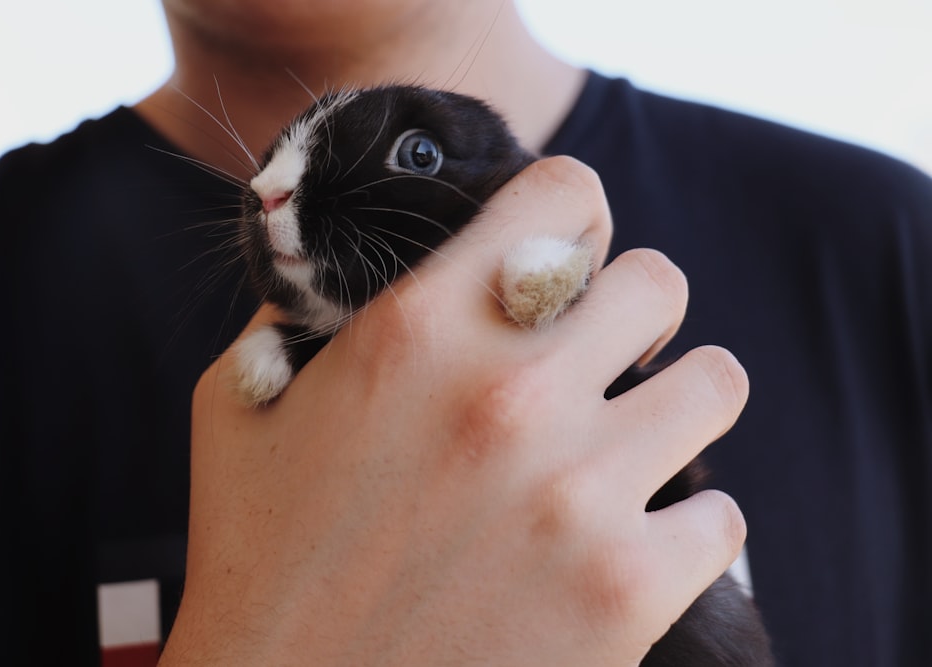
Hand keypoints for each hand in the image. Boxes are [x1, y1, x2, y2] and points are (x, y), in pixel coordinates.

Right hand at [159, 157, 748, 665]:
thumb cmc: (257, 567)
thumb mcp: (239, 409)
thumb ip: (292, 317)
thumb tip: (337, 278)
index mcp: (417, 331)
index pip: (563, 195)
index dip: (572, 217)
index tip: (567, 258)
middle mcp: (508, 392)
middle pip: (659, 281)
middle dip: (633, 314)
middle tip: (601, 360)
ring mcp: (578, 492)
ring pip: (717, 383)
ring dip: (677, 406)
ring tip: (628, 444)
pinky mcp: (629, 589)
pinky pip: (722, 516)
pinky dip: (686, 526)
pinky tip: (628, 544)